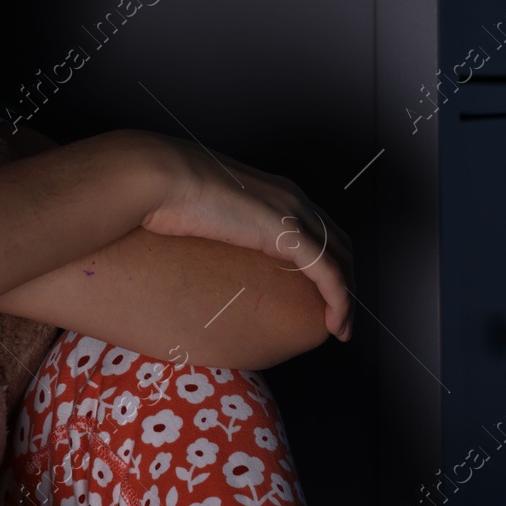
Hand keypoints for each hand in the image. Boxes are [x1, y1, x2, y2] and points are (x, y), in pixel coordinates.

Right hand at [131, 131, 355, 341]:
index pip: (319, 226)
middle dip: (346, 280)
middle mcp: (292, 198)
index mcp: (274, 190)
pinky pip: (328, 273)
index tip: (321, 292)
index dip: (328, 259)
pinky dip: (339, 300)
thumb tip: (199, 244)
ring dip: (346, 297)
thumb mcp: (199, 210)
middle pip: (339, 243)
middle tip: (337, 315)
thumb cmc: (164, 192)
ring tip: (340, 328)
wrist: (160, 177)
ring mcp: (292, 213)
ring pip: (341, 259)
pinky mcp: (286, 234)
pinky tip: (336, 324)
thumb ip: (215, 226)